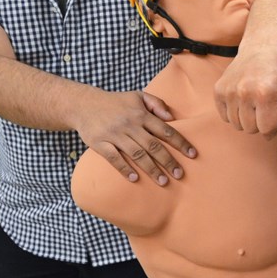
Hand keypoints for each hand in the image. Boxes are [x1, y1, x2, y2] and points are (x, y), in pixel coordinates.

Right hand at [74, 89, 196, 185]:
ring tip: (163, 181)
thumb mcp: (138, 96)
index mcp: (141, 115)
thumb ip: (157, 104)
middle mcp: (130, 125)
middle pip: (153, 146)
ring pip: (137, 154)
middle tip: (180, 174)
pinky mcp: (100, 143)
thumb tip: (172, 118)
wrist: (83, 104)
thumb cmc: (115, 102)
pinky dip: (125, 169)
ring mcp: (115, 135)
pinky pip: (114, 158)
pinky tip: (135, 179)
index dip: (180, 143)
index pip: (165, 130)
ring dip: (151, 169)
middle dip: (168, 161)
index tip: (193, 155)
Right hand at [215, 45, 276, 138]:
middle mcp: (244, 92)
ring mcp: (229, 91)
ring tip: (255, 101)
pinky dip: (236, 113)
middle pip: (251, 130)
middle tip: (266, 104)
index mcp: (266, 94)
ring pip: (237, 125)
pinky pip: (225, 117)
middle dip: (261, 122)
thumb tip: (269, 136)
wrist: (261, 50)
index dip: (275, 126)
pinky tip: (244, 100)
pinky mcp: (218, 90)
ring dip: (248, 118)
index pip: (268, 130)